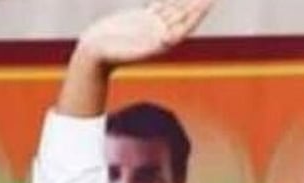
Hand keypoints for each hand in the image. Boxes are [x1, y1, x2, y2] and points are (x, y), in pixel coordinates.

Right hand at [76, 0, 213, 67]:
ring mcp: (152, 25)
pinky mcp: (143, 18)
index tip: (209, 2)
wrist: (94, 54)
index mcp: (160, 43)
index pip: (185, 26)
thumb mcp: (123, 51)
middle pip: (184, 15)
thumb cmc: (106, 56)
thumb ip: (142, 47)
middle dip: (198, 3)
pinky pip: (162, 3)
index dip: (198, 14)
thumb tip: (161, 40)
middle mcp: (160, 34)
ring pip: (175, 7)